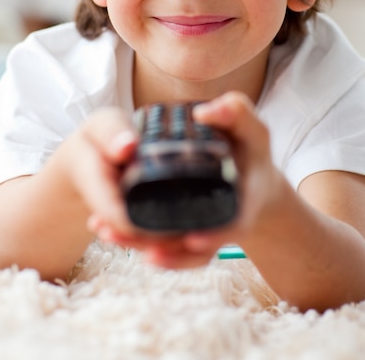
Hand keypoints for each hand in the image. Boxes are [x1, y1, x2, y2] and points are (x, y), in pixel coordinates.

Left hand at [88, 92, 278, 268]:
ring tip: (111, 235)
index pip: (233, 223)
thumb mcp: (252, 128)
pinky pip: (169, 250)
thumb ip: (236, 112)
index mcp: (246, 200)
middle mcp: (227, 223)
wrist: (253, 176)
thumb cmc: (251, 149)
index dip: (214, 234)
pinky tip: (112, 235)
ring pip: (178, 252)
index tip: (192, 238)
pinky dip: (142, 246)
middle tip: (134, 240)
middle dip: (168, 249)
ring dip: (145, 247)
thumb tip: (202, 112)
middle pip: (199, 246)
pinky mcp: (190, 234)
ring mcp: (207, 232)